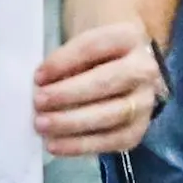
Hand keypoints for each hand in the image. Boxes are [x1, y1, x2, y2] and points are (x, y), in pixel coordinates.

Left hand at [32, 20, 165, 155]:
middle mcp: (144, 69)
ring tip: (42, 125)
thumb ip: (66, 61)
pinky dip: (80, 145)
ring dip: (71, 122)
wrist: (126, 71)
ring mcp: (145, 102)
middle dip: (67, 94)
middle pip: (105, 82)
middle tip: (38, 101)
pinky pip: (110, 141)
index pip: (94, 46)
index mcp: (128, 37)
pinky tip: (55, 144)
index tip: (38, 76)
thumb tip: (41, 87)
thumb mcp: (83, 45)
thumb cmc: (96, 55)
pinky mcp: (138, 130)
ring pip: (110, 115)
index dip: (64, 61)